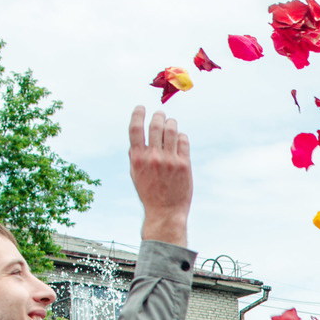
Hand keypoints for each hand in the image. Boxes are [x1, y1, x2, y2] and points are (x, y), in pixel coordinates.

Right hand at [128, 106, 193, 243]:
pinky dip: (181, 135)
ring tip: (170, 122)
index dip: (137, 114)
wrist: (166, 212)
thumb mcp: (136, 175)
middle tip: (160, 113)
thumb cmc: (149, 193)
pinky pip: (183, 141)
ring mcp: (170, 160)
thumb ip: (136, 156)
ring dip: (171, 122)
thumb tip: (137, 138)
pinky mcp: (184, 164)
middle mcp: (153, 157)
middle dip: (158, 115)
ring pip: (171, 130)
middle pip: (155, 125)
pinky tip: (179, 137)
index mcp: (137, 158)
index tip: (141, 107)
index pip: (135, 128)